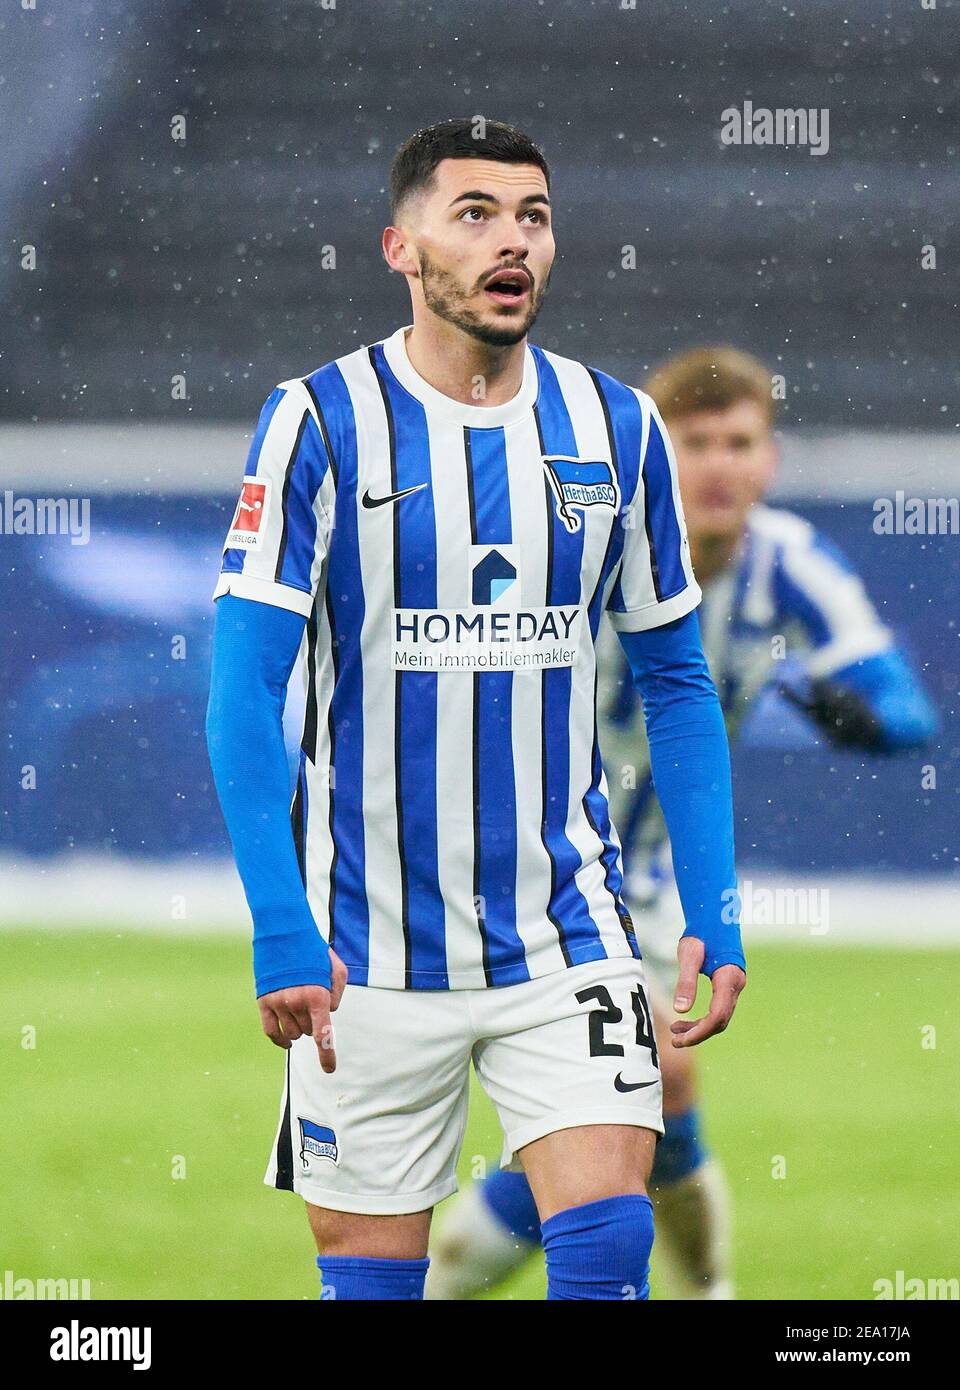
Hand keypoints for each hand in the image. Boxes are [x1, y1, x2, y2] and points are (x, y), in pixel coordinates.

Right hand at [257, 950, 347, 1072]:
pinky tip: (287, 1041)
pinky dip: (280, 1040)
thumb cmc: (314, 950)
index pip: (323, 1033)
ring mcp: (278, 1003)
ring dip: (299, 1027)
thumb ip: (337, 993)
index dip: (327, 1054)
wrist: (283, 933)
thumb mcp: (337, 968)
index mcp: (317, 995)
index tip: (329, 1070)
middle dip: (314, 1024)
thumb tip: (328, 1012)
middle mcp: (296, 1002)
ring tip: (300, 1009)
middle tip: (313, 1005)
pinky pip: (271, 1031)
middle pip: (309, 1032)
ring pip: (292, 1033)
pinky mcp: (264, 1002)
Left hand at [670, 936, 744, 1047]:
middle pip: (720, 1021)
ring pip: (719, 1018)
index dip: (700, 1031)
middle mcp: (735, 985)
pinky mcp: (727, 987)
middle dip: (698, 1034)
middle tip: (675, 1042)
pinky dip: (701, 1019)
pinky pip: (717, 1010)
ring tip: (675, 1032)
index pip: (718, 1016)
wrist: (714, 918)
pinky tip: (683, 1020)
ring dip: (699, 1028)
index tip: (681, 1040)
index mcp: (728, 978)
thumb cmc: (701, 934)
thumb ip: (685, 982)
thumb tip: (679, 1010)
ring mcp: (733, 987)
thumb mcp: (688, 954)